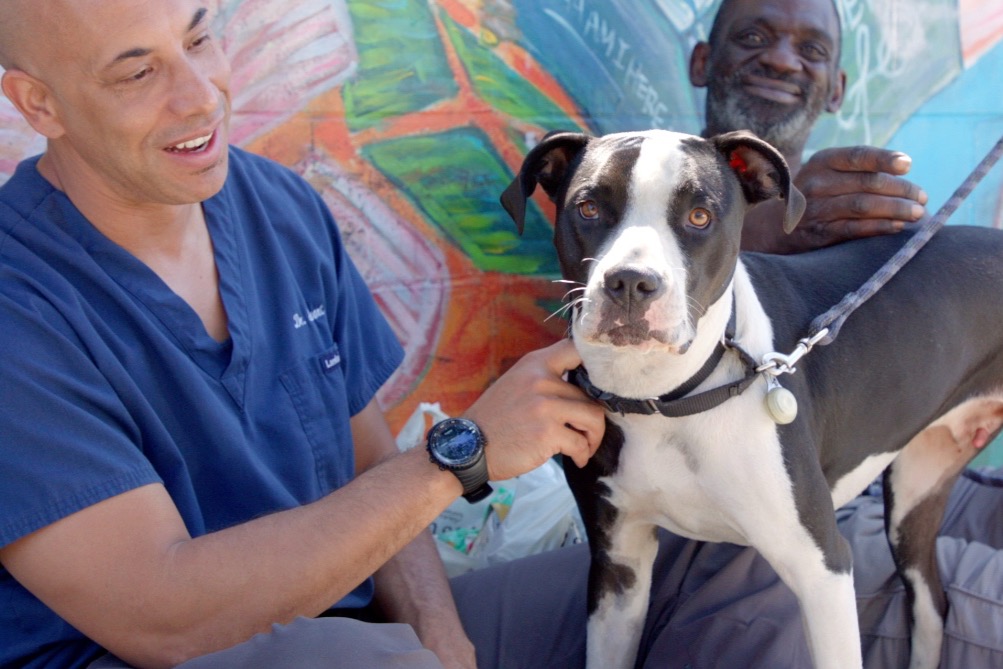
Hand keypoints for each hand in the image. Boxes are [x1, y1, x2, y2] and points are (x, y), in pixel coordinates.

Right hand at [464, 338, 604, 480]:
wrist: (468, 447)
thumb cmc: (495, 419)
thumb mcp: (516, 384)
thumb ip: (545, 378)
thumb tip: (584, 386)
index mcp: (535, 364)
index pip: (575, 348)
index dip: (595, 363)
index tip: (600, 382)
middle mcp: (542, 380)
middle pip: (591, 394)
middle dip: (592, 419)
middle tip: (585, 435)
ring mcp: (546, 406)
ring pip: (593, 418)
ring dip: (593, 437)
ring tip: (584, 447)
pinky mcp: (548, 433)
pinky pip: (580, 443)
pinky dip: (582, 454)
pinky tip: (575, 459)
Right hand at [741, 146, 927, 253]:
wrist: (775, 226)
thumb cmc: (817, 195)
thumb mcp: (829, 174)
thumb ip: (859, 169)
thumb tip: (904, 169)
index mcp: (822, 161)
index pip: (858, 156)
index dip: (884, 159)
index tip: (907, 165)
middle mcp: (816, 182)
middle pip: (867, 183)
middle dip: (901, 190)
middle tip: (922, 197)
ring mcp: (815, 208)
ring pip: (863, 206)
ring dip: (895, 209)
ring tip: (917, 213)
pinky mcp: (817, 233)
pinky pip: (853, 229)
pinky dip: (878, 227)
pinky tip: (897, 227)